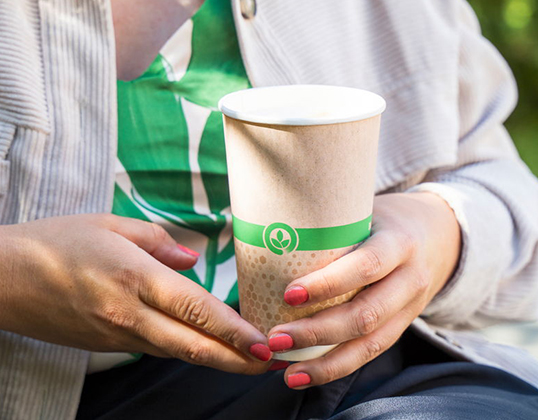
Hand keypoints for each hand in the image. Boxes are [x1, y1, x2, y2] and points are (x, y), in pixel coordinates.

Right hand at [0, 214, 270, 373]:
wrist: (3, 279)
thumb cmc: (57, 243)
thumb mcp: (111, 225)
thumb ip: (159, 242)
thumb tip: (192, 260)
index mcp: (136, 277)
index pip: (197, 310)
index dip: (235, 332)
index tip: (265, 344)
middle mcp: (131, 314)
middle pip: (194, 346)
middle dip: (238, 360)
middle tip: (273, 364)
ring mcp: (118, 336)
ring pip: (179, 353)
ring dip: (217, 359)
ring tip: (251, 360)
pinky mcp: (108, 346)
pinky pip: (157, 351)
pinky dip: (188, 352)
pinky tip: (208, 349)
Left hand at [267, 192, 460, 387]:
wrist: (439, 237)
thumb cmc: (386, 222)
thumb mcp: (367, 212)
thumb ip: (333, 228)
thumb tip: (269, 235)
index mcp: (400, 243)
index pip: (366, 266)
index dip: (328, 283)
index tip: (288, 294)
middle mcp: (410, 279)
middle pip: (366, 315)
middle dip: (317, 332)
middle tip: (276, 337)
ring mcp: (410, 308)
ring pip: (370, 344)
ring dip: (325, 362)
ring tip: (287, 371)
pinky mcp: (402, 327)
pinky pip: (370, 352)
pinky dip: (336, 367)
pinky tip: (306, 374)